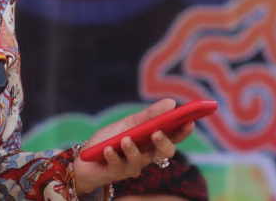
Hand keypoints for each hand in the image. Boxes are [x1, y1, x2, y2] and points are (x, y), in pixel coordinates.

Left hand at [72, 99, 194, 194]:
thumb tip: (172, 103)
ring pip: (140, 161)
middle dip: (163, 143)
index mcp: (151, 142)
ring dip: (132, 149)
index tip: (190, 121)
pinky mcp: (115, 173)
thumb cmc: (110, 139)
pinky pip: (117, 166)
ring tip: (125, 139)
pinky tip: (108, 149)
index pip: (173, 137)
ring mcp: (131, 166)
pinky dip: (113, 155)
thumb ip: (149, 115)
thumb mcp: (128, 123)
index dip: (183, 131)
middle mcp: (146, 156)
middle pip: (164, 153)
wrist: (85, 158)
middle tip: (157, 132)